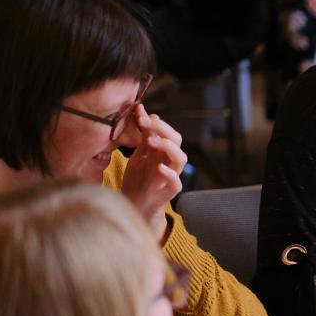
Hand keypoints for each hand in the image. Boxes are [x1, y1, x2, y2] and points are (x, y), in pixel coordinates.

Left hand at [120, 105, 187, 240]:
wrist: (134, 204)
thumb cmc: (138, 179)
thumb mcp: (139, 153)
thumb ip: (144, 136)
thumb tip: (142, 111)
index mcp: (163, 151)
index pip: (167, 131)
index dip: (156, 122)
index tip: (139, 114)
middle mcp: (169, 162)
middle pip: (176, 140)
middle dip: (161, 129)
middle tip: (144, 123)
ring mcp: (171, 176)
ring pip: (180, 158)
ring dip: (167, 147)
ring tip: (151, 142)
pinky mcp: (169, 191)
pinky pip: (176, 182)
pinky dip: (169, 174)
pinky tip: (158, 168)